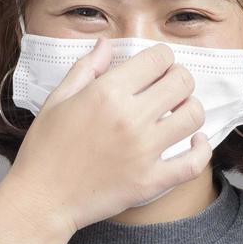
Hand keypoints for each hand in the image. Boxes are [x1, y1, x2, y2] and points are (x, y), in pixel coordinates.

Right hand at [1, 37, 210, 233]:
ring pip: (193, 116)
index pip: (158, 58)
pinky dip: (202, 150)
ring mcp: (143, 151)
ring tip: (178, 114)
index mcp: (106, 93)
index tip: (156, 68)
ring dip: (190, 110)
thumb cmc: (44, 149)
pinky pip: (193, 163)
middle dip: (179, 79)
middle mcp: (129, 118)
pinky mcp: (150, 182)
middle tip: (169, 88)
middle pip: (182, 82)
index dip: (161, 58)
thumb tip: (106, 44)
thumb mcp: (58, 100)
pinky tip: (195, 142)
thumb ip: (86, 68)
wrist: (41, 199)